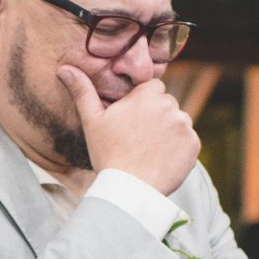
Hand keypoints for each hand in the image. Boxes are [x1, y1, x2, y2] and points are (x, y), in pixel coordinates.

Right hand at [57, 68, 199, 193]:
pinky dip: (179, 149)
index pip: (153, 88)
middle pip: (167, 105)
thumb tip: (64, 69)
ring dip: (169, 132)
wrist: (129, 189)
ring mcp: (185, 126)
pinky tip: (161, 160)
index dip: (143, 103)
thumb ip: (82, 91)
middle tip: (139, 138)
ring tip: (149, 151)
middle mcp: (170, 105)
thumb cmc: (107, 154)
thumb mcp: (91, 121)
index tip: (132, 121)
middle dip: (157, 116)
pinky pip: (188, 142)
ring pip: (178, 122)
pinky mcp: (194, 146)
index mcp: (148, 94)